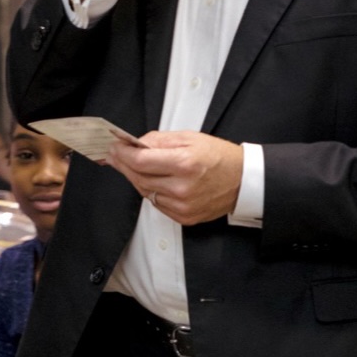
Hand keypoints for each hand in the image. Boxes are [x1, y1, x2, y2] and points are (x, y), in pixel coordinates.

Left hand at [107, 131, 243, 226]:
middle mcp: (182, 188)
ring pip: (144, 192)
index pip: (140, 161)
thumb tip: (135, 144)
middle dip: (124, 164)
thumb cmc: (219, 157)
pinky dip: (151, 191)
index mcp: (185, 163)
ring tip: (131, 166)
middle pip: (139, 177)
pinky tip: (152, 180)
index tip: (114, 147)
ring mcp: (183, 206)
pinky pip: (156, 204)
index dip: (123, 153)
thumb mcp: (190, 138)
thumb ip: (159, 140)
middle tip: (115, 155)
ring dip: (135, 178)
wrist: (242, 181)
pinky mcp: (184, 217)